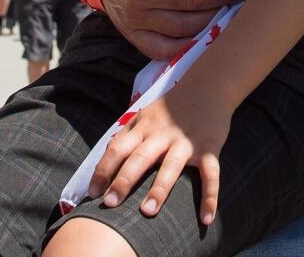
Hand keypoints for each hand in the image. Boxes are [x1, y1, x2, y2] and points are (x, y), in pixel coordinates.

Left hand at [88, 85, 229, 225]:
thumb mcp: (146, 113)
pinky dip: (210, 196)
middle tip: (110, 204)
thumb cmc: (172, 106)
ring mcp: (186, 142)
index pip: (118, 148)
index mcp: (144, 127)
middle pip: (140, 157)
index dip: (103, 169)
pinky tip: (206, 218)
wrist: (208, 86)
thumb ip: (127, 132)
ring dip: (159, 188)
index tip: (92, 192)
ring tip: (147, 211)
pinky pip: (210, 174)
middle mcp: (162, 134)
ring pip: (171, 166)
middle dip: (123, 180)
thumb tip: (107, 153)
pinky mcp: (209, 148)